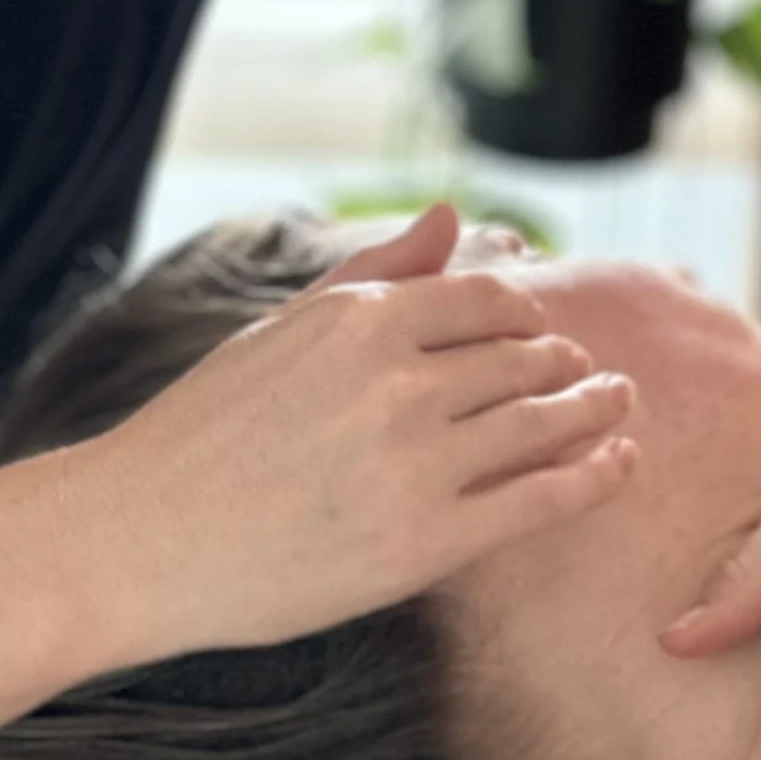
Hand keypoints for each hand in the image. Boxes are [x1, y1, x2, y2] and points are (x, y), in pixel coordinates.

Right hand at [96, 204, 641, 657]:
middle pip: (523, 359)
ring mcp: (414, 463)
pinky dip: (594, 476)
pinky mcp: (423, 543)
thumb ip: (374, 273)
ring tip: (617, 408)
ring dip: (594, 410)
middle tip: (589, 376)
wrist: (141, 538)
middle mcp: (395, 381)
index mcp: (359, 321)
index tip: (539, 332)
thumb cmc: (204, 433)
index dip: (526, 315)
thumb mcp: (280, 331)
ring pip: (542, 421)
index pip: (486, 300)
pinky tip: (620, 463)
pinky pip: (539, 499)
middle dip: (564, 364)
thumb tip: (452, 216)